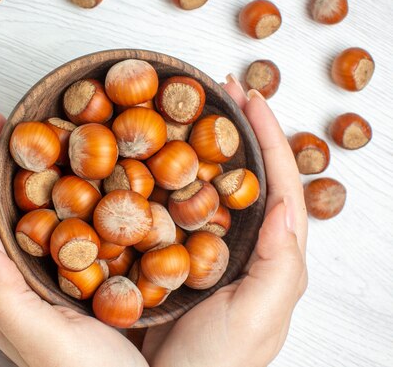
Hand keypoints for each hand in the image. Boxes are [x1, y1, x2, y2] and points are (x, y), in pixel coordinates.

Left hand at [0, 106, 148, 366]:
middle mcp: (16, 281)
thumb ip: (4, 301)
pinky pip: (58, 227)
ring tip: (36, 137)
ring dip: (23, 174)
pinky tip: (79, 177)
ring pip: (25, 215)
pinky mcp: (74, 278)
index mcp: (1, 292)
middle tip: (4, 122)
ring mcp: (45, 278)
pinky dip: (59, 196)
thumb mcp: (46, 343)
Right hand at [143, 77, 308, 366]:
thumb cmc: (217, 364)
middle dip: (232, 130)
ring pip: (201, 188)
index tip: (251, 97)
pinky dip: (161, 180)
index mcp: (268, 255)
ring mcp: (197, 250)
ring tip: (180, 112)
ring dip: (195, 147)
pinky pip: (166, 210)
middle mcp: (235, 247)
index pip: (278, 186)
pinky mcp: (164, 258)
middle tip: (214, 90)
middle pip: (240, 177)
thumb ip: (280, 265)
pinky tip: (142, 162)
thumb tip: (286, 204)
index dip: (267, 138)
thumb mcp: (259, 317)